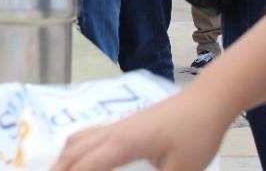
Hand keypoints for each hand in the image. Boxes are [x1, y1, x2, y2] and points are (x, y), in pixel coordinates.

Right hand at [52, 90, 228, 170]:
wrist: (206, 102)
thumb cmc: (196, 135)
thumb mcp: (182, 170)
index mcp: (122, 143)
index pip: (85, 166)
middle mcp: (112, 131)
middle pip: (74, 151)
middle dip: (58, 169)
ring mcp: (116, 124)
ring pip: (78, 139)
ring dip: (64, 158)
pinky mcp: (124, 122)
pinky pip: (88, 134)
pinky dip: (75, 147)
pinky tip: (79, 157)